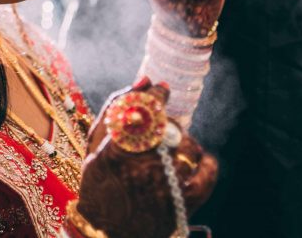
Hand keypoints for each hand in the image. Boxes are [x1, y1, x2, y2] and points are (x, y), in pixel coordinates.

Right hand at [78, 80, 217, 237]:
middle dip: (166, 120)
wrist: (107, 233)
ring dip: (182, 140)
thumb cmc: (99, 185)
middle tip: (160, 127)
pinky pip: (207, 171)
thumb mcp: (94, 147)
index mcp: (116, 154)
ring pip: (188, 145)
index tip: (161, 89)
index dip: (156, 95)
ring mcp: (165, 187)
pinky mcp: (185, 204)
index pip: (143, 111)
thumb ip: (114, 110)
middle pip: (167, 127)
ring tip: (172, 149)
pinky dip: (204, 162)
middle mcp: (142, 169)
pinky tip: (192, 162)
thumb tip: (144, 79)